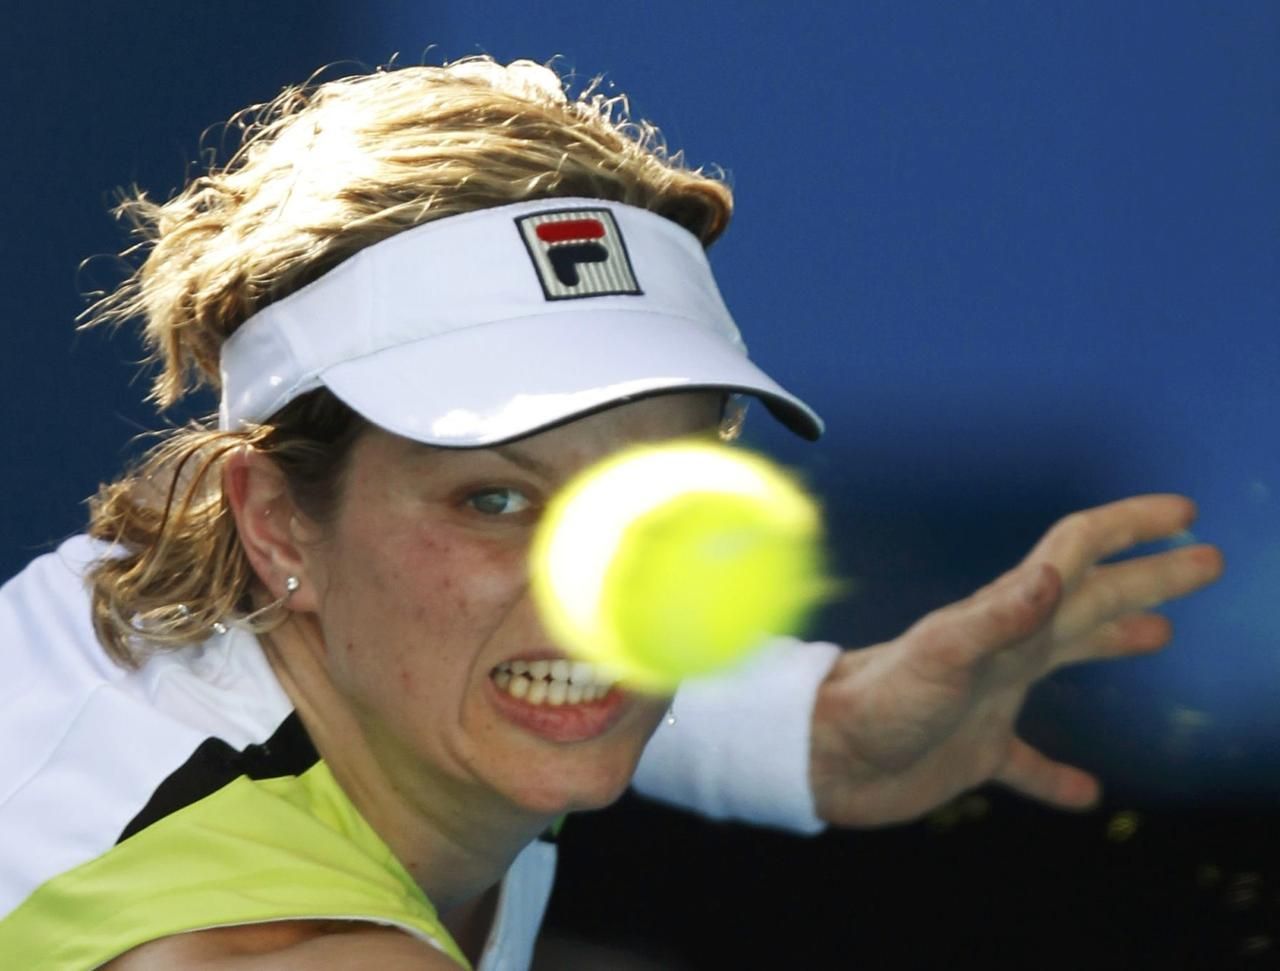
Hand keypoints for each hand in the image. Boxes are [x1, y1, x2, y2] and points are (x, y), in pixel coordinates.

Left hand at [808, 494, 1223, 826]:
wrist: (823, 756)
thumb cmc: (874, 703)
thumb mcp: (939, 656)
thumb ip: (995, 617)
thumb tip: (1056, 574)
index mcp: (1003, 617)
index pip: (1077, 554)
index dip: (1129, 529)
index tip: (1184, 515)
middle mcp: (1007, 648)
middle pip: (1094, 599)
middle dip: (1151, 577)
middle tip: (1207, 560)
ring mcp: (994, 697)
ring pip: (1071, 659)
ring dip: (1118, 640)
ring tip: (1163, 634)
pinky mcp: (978, 751)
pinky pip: (1031, 762)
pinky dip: (1060, 775)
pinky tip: (1085, 792)